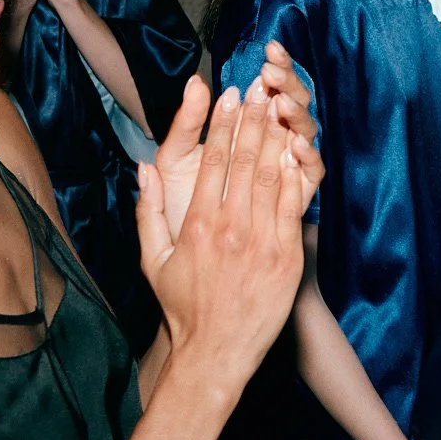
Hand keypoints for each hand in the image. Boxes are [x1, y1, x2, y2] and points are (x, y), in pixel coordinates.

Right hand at [134, 75, 322, 379]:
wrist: (217, 351)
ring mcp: (263, 242)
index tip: (228, 95)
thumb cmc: (183, 306)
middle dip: (253, 119)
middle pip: (245, 160)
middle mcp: (231, 228)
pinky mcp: (288, 257)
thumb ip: (147, 212)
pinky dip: (296, 176)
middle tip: (259, 88)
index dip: (223, 123)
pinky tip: (297, 151)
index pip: (213, 161)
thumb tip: (143, 169)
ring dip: (276, 138)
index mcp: (198, 225)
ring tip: (279, 107)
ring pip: (272, 177)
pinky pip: (294, 207)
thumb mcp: (151, 260)